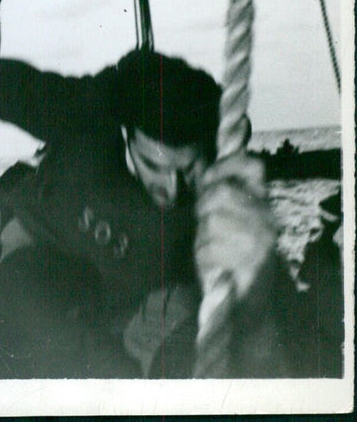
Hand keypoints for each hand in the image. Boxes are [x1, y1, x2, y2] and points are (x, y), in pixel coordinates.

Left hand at [194, 153, 276, 302]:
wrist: (250, 304)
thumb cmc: (236, 256)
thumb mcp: (236, 221)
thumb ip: (225, 197)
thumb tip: (207, 171)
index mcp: (264, 206)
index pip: (253, 166)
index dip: (226, 164)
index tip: (209, 177)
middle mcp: (265, 220)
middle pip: (222, 191)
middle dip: (204, 204)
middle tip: (204, 220)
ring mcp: (257, 241)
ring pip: (211, 220)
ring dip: (204, 235)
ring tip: (214, 247)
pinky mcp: (245, 262)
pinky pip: (208, 246)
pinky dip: (204, 256)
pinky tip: (216, 264)